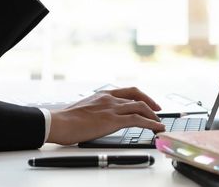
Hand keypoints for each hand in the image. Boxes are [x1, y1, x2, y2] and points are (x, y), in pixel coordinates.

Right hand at [46, 87, 165, 144]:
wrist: (59, 123)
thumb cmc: (66, 119)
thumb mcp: (84, 108)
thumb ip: (95, 110)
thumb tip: (99, 118)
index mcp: (102, 95)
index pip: (127, 91)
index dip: (141, 96)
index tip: (148, 102)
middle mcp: (109, 98)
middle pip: (137, 97)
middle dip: (151, 104)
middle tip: (158, 112)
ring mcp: (111, 108)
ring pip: (140, 107)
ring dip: (153, 116)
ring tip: (159, 123)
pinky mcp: (113, 120)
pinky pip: (137, 120)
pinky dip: (151, 123)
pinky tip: (156, 128)